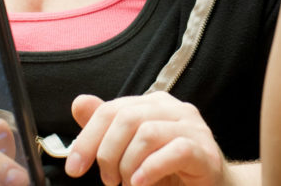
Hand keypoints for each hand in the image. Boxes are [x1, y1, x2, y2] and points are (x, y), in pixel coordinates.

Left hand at [65, 92, 227, 185]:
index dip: (87, 139)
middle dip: (107, 153)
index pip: (112, 110)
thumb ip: (108, 129)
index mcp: (154, 104)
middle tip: (109, 181)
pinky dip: (151, 169)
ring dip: (129, 165)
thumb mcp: (132, 151)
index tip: (74, 168)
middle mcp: (174, 109)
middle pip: (126, 118)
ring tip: (129, 184)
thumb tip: (79, 103)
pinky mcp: (205, 151)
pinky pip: (175, 151)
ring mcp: (193, 128)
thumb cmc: (170, 171)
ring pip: (147, 133)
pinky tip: (141, 184)